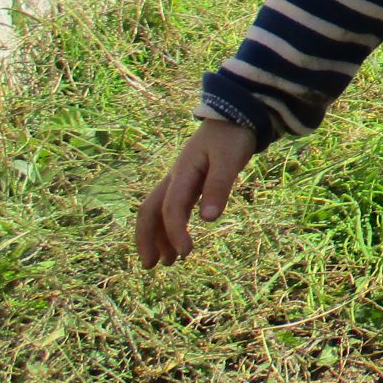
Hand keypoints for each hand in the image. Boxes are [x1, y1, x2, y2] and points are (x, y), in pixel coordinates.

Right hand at [135, 119, 256, 267]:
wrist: (235, 115)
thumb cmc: (232, 137)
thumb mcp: (229, 160)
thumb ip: (219, 188)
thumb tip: (207, 220)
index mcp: (183, 173)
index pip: (171, 208)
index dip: (175, 232)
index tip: (186, 253)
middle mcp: (176, 178)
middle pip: (150, 210)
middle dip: (147, 238)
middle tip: (151, 266)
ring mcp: (180, 180)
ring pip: (158, 210)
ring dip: (158, 236)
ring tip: (166, 262)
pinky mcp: (189, 182)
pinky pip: (172, 207)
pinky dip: (170, 225)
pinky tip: (177, 240)